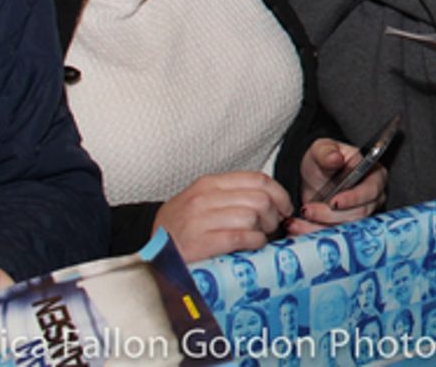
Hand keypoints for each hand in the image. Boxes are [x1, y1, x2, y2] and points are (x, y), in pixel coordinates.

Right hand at [153, 172, 292, 260]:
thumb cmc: (181, 231)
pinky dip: (254, 241)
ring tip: (260, 237)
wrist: (151, 256)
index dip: (278, 193)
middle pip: (259, 198)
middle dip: (274, 214)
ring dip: (264, 229)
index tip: (284, 207)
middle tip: (272, 226)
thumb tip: (272, 199)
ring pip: (252, 216)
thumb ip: (232, 196)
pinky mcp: (200, 243)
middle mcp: (203, 198)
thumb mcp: (202, 203)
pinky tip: (252, 245)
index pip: (257, 179)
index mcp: (208, 184)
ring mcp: (200, 220)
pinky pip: (241, 237)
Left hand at [291, 138, 386, 231]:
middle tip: (308, 209)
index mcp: (374, 175)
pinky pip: (332, 236)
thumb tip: (335, 158)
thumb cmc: (324, 159)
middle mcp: (371, 198)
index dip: (353, 198)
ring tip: (298, 220)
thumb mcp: (322, 149)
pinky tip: (298, 227)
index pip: (370, 191)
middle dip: (330, 215)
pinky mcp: (345, 227)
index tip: (334, 201)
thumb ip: (327, 151)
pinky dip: (313, 234)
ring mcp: (359, 215)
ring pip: (345, 229)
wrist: (312, 175)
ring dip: (319, 227)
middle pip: (358, 214)